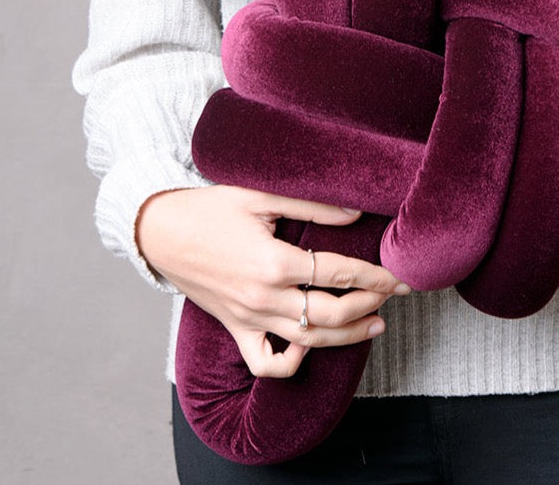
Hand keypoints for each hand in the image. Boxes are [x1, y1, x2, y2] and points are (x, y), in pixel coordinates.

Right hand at [135, 185, 409, 377]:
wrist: (160, 231)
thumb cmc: (210, 208)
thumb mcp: (261, 197)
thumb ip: (312, 206)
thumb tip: (356, 214)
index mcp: (273, 261)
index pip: (336, 273)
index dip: (373, 275)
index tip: (398, 276)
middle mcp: (263, 297)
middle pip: (329, 314)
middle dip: (368, 305)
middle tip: (392, 295)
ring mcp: (248, 318)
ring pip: (307, 342)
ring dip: (346, 336)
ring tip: (374, 323)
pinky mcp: (235, 328)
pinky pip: (265, 362)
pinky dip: (291, 362)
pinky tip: (311, 346)